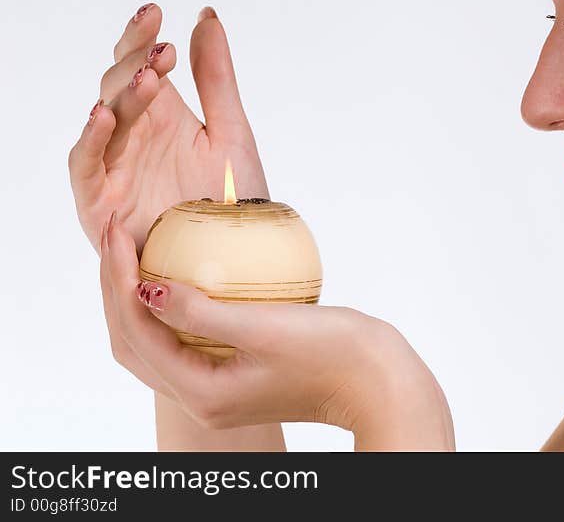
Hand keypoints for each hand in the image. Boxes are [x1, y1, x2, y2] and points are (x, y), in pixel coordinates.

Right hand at [68, 3, 268, 255]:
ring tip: (149, 76)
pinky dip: (92, 141)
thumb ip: (215, 77)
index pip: (140, 66)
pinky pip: (88, 168)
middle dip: (134, 63)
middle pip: (118, 88)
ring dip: (122, 97)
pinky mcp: (103, 205)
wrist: (240, 260)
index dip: (140, 38)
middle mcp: (135, 139)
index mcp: (163, 118)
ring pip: (104, 121)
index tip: (157, 12)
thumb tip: (206, 15)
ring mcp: (117, 170)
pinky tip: (105, 116)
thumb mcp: (230, 131)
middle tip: (162, 50)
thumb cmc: (234, 203)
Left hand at [99, 210, 455, 449]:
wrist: (378, 383)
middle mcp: (202, 399)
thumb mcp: (265, 327)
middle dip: (116, 291)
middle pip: (135, 344)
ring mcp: (219, 390)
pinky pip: (185, 342)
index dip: (119, 280)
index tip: (119, 232)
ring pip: (156, 344)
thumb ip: (201, 311)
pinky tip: (179, 277)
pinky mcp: (237, 376)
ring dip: (138, 300)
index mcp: (202, 393)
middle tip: (118, 238)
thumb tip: (145, 290)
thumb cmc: (332, 354)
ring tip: (137, 253)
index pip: (138, 332)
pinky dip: (171, 311)